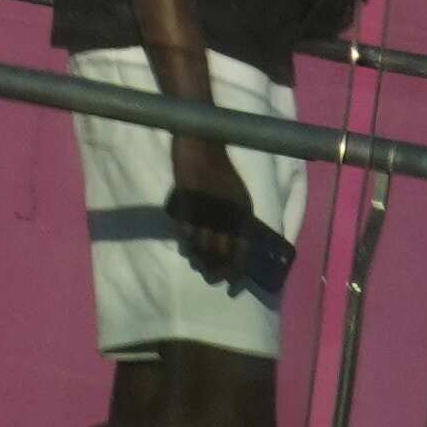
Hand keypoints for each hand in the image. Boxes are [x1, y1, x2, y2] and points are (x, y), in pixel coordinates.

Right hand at [169, 146, 285, 290]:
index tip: (230, 284)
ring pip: (201, 243)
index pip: (242, 250)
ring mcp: (206, 206)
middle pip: (220, 251)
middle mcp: (227, 213)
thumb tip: (233, 246)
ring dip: (197, 256)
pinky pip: (184, 227)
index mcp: (243, 212)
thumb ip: (236, 219)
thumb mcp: (236, 196)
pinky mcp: (187, 200)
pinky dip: (184, 238)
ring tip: (195, 261)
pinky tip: (183, 241)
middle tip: (208, 276)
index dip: (236, 270)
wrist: (201, 141)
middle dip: (215, 268)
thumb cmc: (219, 169)